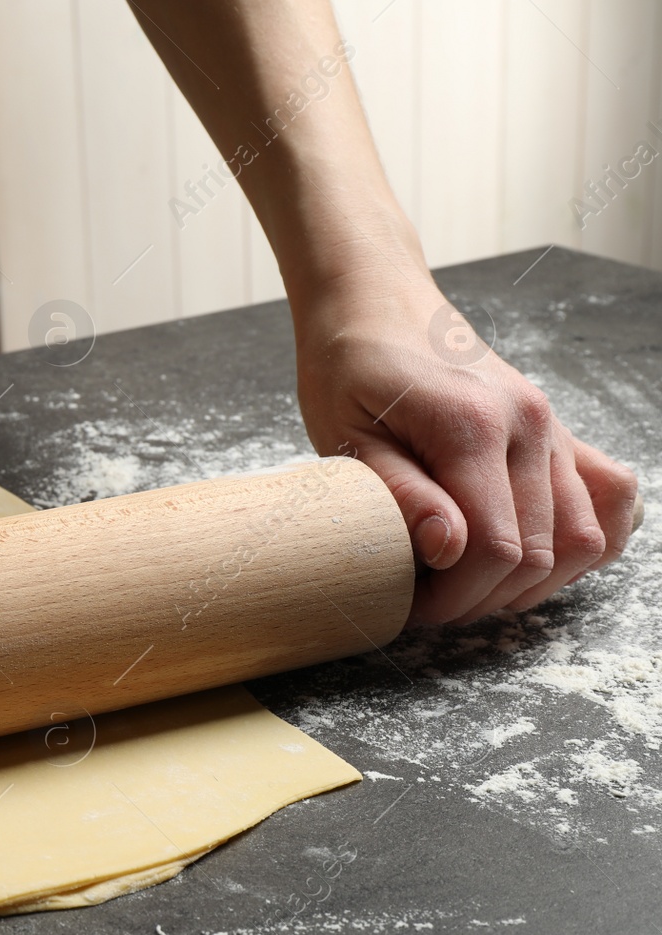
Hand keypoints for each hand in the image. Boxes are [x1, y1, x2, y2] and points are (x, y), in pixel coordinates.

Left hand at [293, 274, 638, 625]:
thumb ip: (401, 493)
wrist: (377, 304)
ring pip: (585, 537)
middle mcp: (531, 425)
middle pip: (541, 553)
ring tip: (470, 585)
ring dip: (532, 582)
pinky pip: (609, 498)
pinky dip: (584, 542)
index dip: (455, 597)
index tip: (412, 608)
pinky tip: (530, 557)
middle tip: (430, 603)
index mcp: (474, 425)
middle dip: (484, 597)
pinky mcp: (559, 432)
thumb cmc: (349, 368)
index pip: (495, 547)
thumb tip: (448, 551)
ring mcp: (554, 427)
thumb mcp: (347, 435)